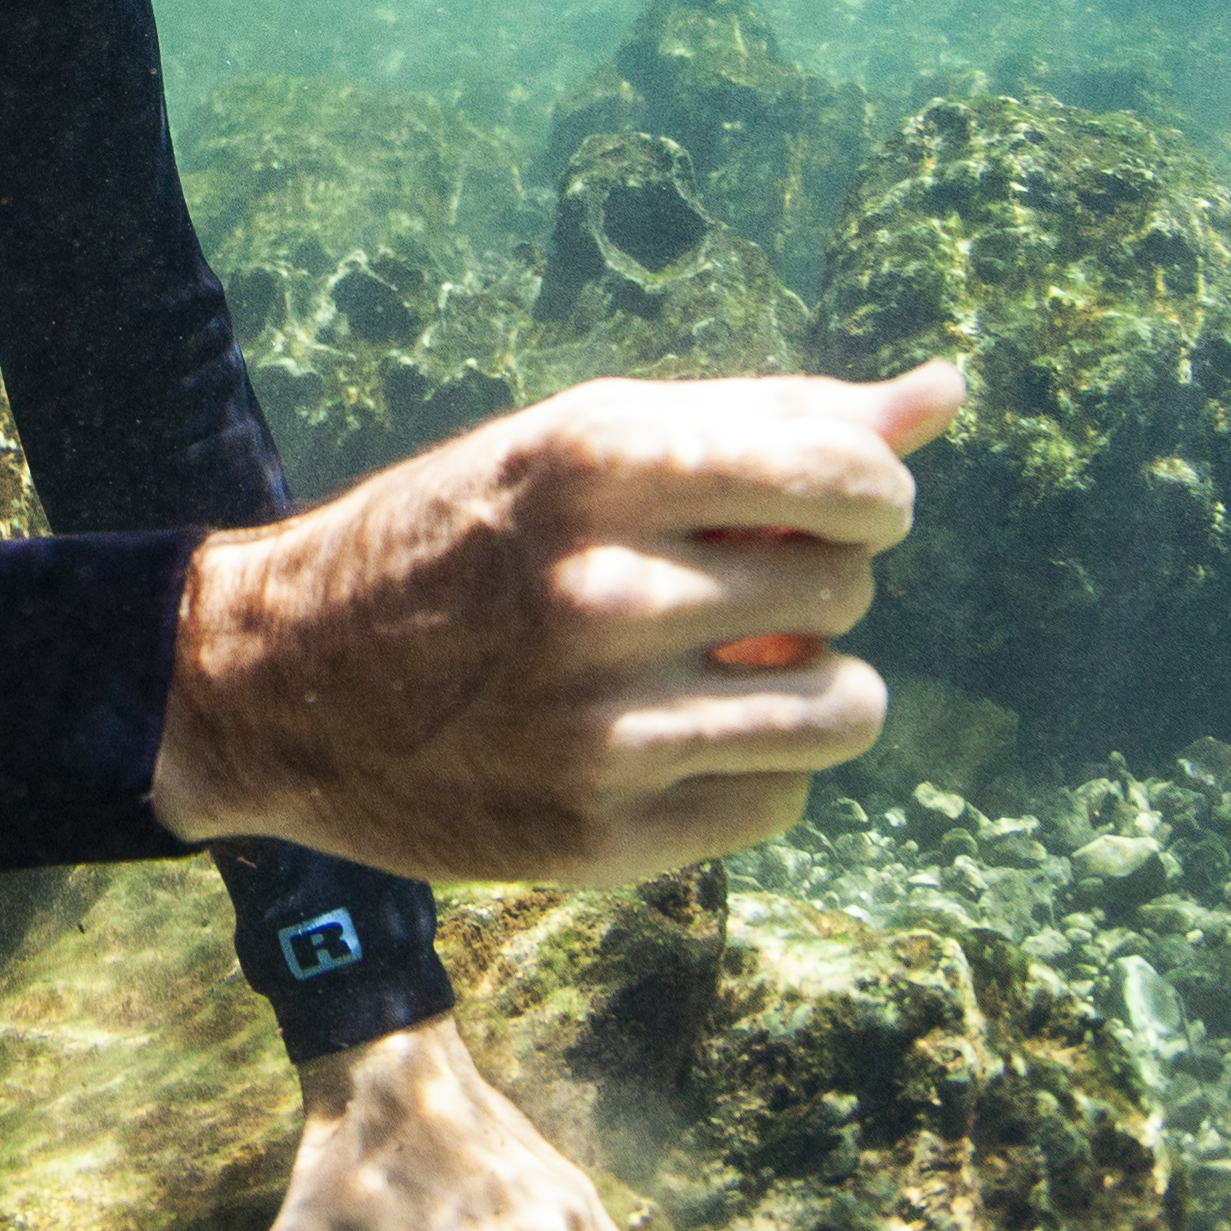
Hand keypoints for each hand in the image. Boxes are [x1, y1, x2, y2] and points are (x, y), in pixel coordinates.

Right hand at [150, 363, 961, 881]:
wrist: (280, 683)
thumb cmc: (458, 539)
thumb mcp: (584, 447)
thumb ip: (771, 421)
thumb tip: (949, 392)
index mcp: (593, 463)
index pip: (851, 475)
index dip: (871, 492)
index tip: (829, 504)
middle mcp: (598, 592)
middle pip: (846, 586)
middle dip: (810, 582)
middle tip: (722, 591)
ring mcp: (599, 728)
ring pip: (844, 709)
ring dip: (810, 687)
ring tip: (727, 670)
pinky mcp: (599, 839)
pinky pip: (780, 799)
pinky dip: (749, 769)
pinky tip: (668, 741)